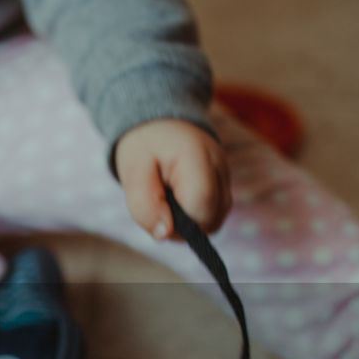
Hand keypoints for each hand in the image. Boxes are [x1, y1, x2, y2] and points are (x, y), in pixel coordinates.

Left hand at [114, 119, 231, 239]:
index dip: (178, 222)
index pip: (201, 205)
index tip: (157, 211)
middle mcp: (221, 166)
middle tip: (159, 204)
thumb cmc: (144, 147)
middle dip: (181, 226)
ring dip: (188, 224)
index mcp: (197, 156)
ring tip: (168, 201)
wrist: (160, 124)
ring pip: (215, 222)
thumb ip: (144, 205)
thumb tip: (164, 234)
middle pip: (211, 219)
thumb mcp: (131, 172)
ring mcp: (227, 177)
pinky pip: (214, 216)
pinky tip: (179, 202)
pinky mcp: (226, 187)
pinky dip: (195, 218)